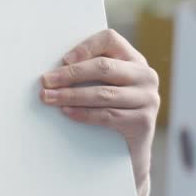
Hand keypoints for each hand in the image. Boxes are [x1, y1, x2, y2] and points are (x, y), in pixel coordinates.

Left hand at [40, 29, 159, 195]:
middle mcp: (146, 76)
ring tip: (49, 98)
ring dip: (71, 95)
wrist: (130, 155)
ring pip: (103, 93)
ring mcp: (148, 99)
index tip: (63, 60)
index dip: (86, 47)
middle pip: (104, 67)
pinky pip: (108, 115)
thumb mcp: (107, 87)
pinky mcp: (143, 122)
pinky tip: (67, 112)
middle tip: (46, 81)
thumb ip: (92, 73)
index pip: (111, 39)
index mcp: (135, 60)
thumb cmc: (113, 113)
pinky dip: (84, 114)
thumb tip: (56, 68)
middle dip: (70, 74)